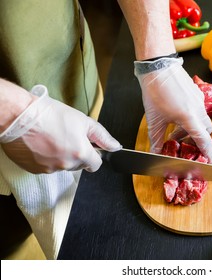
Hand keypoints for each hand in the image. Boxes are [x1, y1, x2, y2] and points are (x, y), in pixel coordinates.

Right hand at [0, 85, 120, 172]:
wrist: (18, 116)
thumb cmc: (49, 115)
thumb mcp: (82, 121)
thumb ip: (102, 136)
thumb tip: (115, 146)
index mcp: (80, 154)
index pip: (95, 165)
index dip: (94, 155)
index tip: (88, 148)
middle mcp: (65, 165)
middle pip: (79, 165)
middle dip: (77, 154)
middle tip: (66, 136)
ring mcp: (48, 169)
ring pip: (62, 166)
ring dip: (60, 156)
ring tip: (51, 137)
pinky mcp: (33, 169)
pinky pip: (46, 166)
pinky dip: (45, 158)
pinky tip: (41, 144)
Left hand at [135, 57, 211, 164]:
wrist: (158, 66)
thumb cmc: (155, 91)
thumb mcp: (154, 120)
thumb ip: (156, 140)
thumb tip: (155, 154)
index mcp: (190, 118)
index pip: (204, 142)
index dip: (209, 155)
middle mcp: (199, 109)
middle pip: (204, 132)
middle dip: (195, 140)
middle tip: (180, 144)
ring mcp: (199, 99)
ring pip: (201, 120)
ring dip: (190, 129)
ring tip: (174, 131)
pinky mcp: (196, 92)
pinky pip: (198, 109)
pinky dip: (190, 117)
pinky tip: (176, 115)